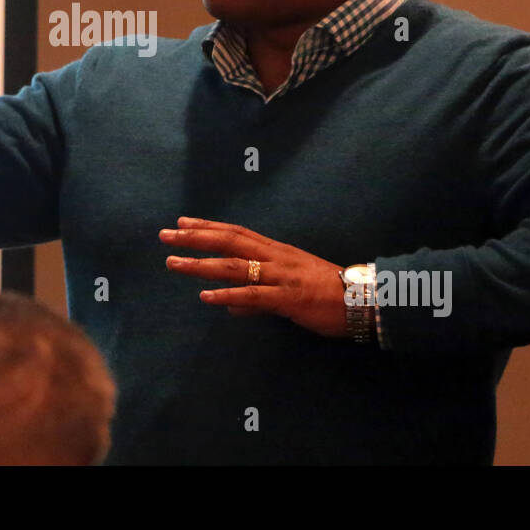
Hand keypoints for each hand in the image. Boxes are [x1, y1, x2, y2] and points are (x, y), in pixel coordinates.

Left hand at [160, 216, 347, 337]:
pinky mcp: (288, 298)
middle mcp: (274, 258)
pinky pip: (254, 294)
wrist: (364, 300)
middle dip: (195, 237)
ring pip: (234, 265)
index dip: (208, 227)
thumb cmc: (328, 294)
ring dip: (200, 264)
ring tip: (173, 263)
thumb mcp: (287, 292)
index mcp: (276, 252)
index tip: (182, 222)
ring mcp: (280, 276)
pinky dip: (228, 295)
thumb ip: (256, 299)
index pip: (236, 233)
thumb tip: (230, 306)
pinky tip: (206, 297)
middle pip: (229, 241)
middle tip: (165, 235)